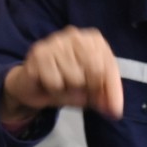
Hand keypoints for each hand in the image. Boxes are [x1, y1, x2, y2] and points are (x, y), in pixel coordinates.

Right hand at [0, 26, 123, 122]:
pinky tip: (48, 83)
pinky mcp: (39, 54)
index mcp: (93, 40)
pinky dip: (54, 90)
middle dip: (90, 89)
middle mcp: (75, 35)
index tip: (114, 110)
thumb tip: (115, 110)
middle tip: (79, 92)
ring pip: (75, 78)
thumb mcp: (91, 90)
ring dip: (69, 90)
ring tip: (61, 85)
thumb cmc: (65, 83)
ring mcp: (55, 42)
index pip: (110, 66)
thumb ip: (105, 96)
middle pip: (95, 69)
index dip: (113, 90)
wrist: (32, 86)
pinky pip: (55, 82)